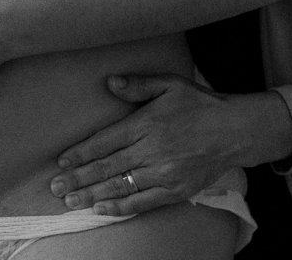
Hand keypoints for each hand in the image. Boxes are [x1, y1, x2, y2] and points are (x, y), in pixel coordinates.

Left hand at [48, 74, 291, 215]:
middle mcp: (152, 151)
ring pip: (121, 187)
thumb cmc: (200, 104)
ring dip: (92, 195)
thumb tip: (110, 83)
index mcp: (147, 124)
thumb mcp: (170, 83)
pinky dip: (120, 207)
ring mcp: (164, 174)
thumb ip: (138, 84)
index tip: (62, 161)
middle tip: (56, 187)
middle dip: (79, 178)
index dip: (81, 153)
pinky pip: (142, 202)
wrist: (236, 130)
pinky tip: (101, 209)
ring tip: (70, 200)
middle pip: (107, 167)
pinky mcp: (175, 190)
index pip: (105, 141)